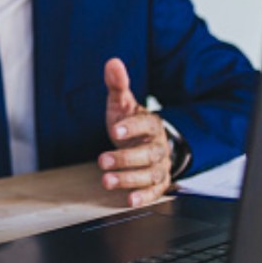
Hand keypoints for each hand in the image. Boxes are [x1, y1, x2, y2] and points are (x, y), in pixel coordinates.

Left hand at [98, 58, 171, 206]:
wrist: (145, 141)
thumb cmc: (130, 122)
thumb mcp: (122, 103)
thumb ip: (117, 85)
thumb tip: (113, 63)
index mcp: (151, 124)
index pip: (146, 124)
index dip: (131, 128)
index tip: (115, 130)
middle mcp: (158, 146)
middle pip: (148, 154)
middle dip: (125, 158)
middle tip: (102, 159)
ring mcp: (159, 165)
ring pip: (150, 174)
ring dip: (129, 179)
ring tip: (107, 181)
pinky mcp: (157, 183)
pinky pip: (154, 191)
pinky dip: (143, 197)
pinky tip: (129, 200)